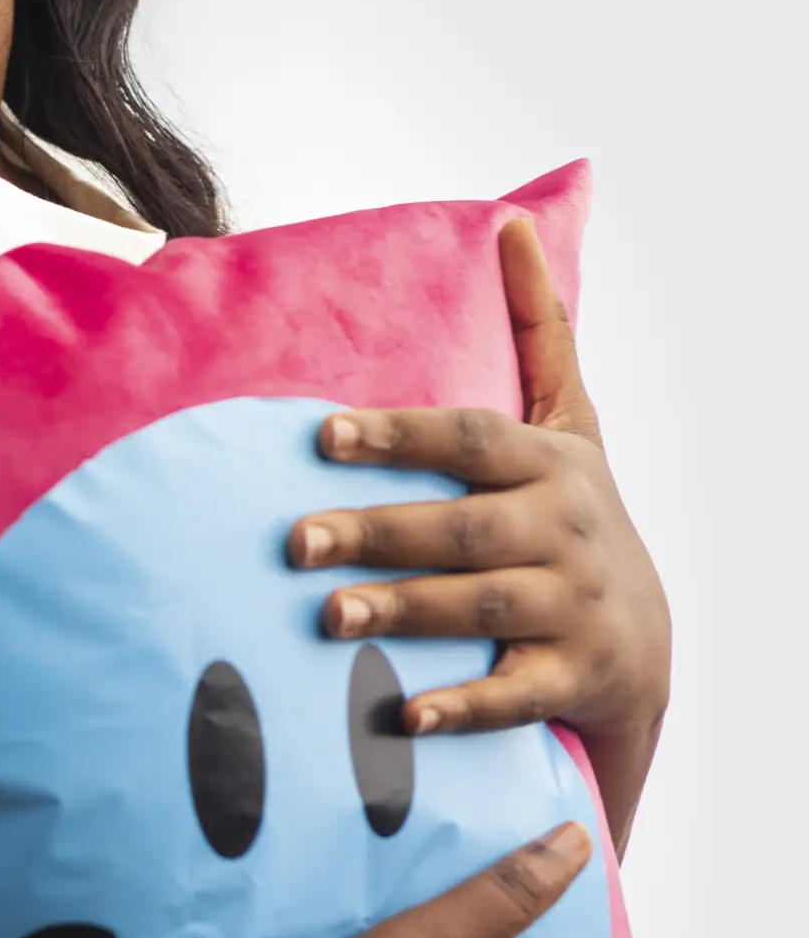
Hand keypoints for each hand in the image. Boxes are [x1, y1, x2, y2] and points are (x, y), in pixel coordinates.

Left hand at [287, 216, 671, 751]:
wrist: (643, 646)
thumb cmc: (573, 516)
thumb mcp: (570, 423)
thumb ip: (540, 329)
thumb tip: (517, 221)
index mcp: (549, 464)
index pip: (470, 439)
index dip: (399, 434)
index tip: (323, 435)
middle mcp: (563, 530)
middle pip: (462, 527)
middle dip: (377, 530)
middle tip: (293, 540)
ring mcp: (571, 607)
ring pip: (481, 605)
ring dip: (404, 610)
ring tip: (329, 616)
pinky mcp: (571, 678)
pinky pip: (512, 695)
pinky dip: (460, 707)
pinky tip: (402, 716)